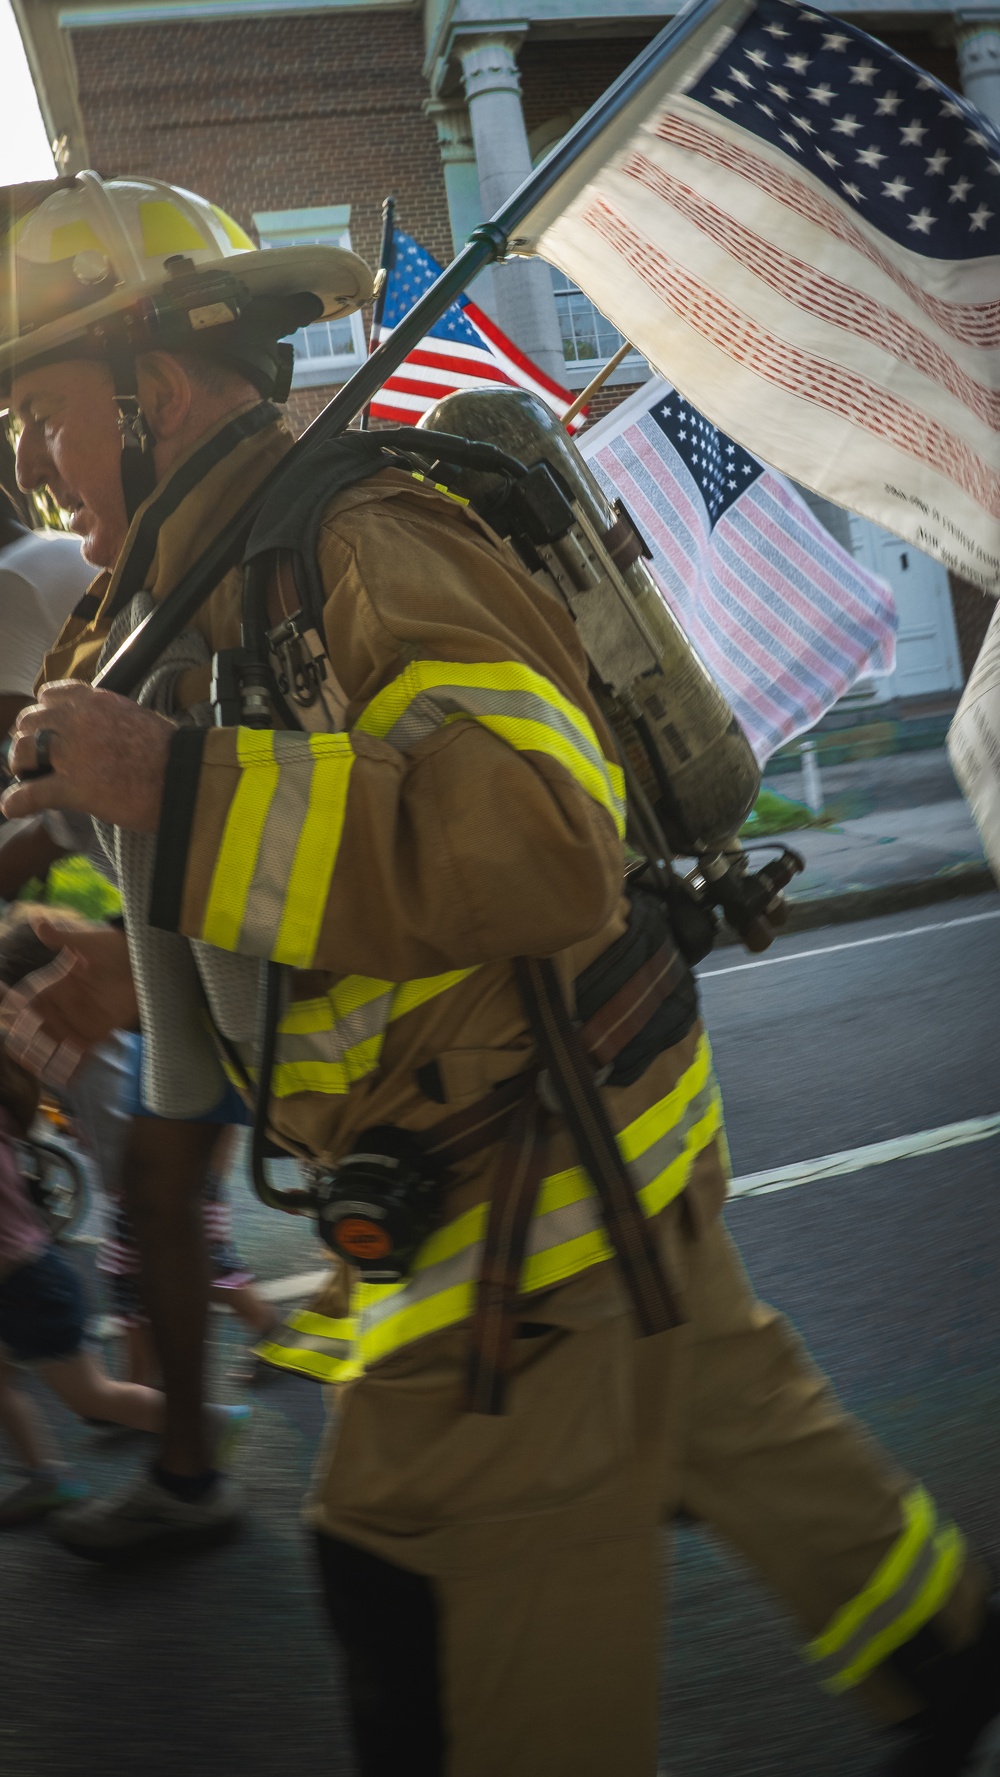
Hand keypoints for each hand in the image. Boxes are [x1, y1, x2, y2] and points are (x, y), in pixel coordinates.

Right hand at [0, 917, 137, 1084]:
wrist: (147, 960)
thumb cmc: (115, 947)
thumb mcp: (89, 942)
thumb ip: (63, 938)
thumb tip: (37, 921)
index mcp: (56, 984)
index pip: (29, 1000)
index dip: (17, 1011)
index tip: (8, 1017)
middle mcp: (64, 1006)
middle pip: (39, 1027)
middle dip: (28, 1041)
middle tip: (19, 1053)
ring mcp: (80, 1021)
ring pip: (57, 1044)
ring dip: (48, 1058)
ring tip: (39, 1073)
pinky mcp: (99, 1032)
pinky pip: (82, 1053)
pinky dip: (75, 1066)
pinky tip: (68, 1081)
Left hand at [1, 681, 173, 829]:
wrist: (183, 776)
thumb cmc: (169, 753)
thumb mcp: (135, 718)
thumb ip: (110, 719)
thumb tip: (102, 733)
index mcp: (94, 701)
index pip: (49, 695)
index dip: (44, 715)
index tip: (47, 731)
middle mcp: (77, 721)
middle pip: (29, 722)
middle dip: (28, 740)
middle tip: (36, 760)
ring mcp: (73, 754)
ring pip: (22, 751)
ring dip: (20, 766)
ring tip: (29, 779)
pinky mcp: (74, 787)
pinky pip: (31, 794)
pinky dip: (17, 802)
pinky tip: (14, 807)